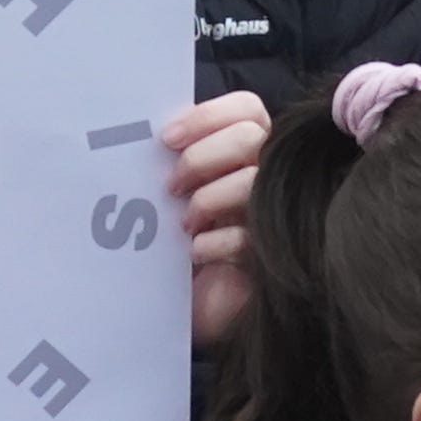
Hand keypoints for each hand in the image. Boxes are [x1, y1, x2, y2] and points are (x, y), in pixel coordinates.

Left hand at [163, 87, 268, 346]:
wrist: (191, 312)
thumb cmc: (180, 251)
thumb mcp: (174, 201)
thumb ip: (175, 165)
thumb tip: (146, 137)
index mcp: (246, 155)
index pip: (246, 109)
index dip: (208, 116)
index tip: (167, 139)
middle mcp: (267, 178)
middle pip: (250, 136)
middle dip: (203, 156)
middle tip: (171, 185)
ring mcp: (274, 216)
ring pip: (252, 180)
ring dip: (208, 199)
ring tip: (183, 225)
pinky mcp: (271, 259)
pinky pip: (247, 237)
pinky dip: (213, 243)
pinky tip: (195, 256)